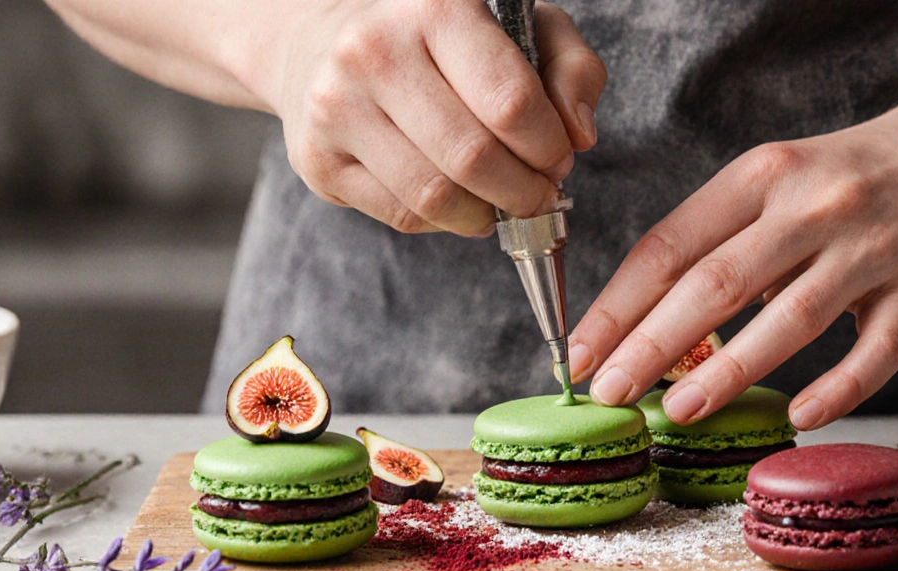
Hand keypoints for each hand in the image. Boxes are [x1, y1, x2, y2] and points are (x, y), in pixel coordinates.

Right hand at [251, 0, 604, 235]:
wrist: (320, 43)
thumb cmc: (437, 38)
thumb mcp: (519, 26)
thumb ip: (570, 69)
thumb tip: (579, 134)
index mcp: (434, 7)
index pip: (509, 102)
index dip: (548, 146)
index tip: (558, 158)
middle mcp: (374, 52)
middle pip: (473, 158)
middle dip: (523, 191)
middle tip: (538, 194)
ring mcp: (337, 108)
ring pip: (435, 197)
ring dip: (486, 215)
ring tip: (501, 204)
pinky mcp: (318, 161)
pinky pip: (401, 216)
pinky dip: (445, 221)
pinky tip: (458, 203)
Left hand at [568, 108, 897, 429]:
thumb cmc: (846, 181)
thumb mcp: (774, 183)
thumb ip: (717, 243)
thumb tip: (639, 328)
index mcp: (760, 176)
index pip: (671, 244)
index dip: (618, 305)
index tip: (580, 354)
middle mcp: (813, 206)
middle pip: (717, 281)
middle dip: (652, 343)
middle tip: (609, 393)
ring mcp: (873, 248)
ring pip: (790, 318)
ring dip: (728, 371)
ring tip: (679, 413)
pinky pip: (875, 352)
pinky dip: (837, 389)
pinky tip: (796, 417)